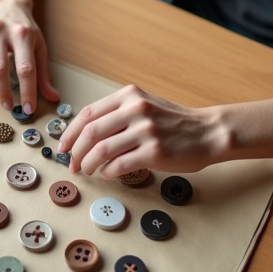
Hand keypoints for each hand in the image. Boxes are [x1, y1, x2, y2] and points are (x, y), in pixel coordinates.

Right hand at [0, 0, 58, 113]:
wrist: (6, 4)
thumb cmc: (24, 29)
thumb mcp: (39, 46)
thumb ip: (44, 73)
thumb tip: (53, 98)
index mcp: (22, 34)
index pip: (25, 69)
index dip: (27, 92)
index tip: (28, 108)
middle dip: (3, 93)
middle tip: (8, 106)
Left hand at [57, 85, 217, 177]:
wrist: (208, 132)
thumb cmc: (174, 123)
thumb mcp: (145, 106)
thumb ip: (118, 114)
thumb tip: (84, 134)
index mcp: (129, 96)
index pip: (88, 113)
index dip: (71, 132)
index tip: (63, 146)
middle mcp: (135, 109)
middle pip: (90, 132)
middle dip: (75, 151)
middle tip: (72, 164)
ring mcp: (145, 131)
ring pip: (101, 150)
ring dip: (88, 164)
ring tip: (87, 171)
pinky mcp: (154, 152)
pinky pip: (119, 165)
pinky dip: (107, 173)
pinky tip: (107, 175)